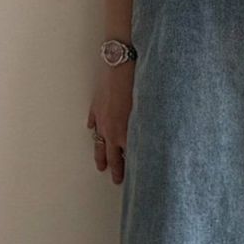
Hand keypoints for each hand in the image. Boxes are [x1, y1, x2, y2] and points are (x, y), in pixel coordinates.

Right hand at [87, 63, 135, 185]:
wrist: (120, 64)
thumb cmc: (136, 85)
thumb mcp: (146, 110)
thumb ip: (146, 128)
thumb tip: (151, 140)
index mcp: (123, 132)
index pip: (126, 157)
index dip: (128, 169)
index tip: (131, 179)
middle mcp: (110, 129)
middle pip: (111, 154)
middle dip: (114, 168)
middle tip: (117, 180)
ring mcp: (101, 118)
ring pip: (98, 142)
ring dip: (100, 155)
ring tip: (101, 165)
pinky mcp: (96, 106)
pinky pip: (93, 121)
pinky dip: (93, 128)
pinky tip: (92, 132)